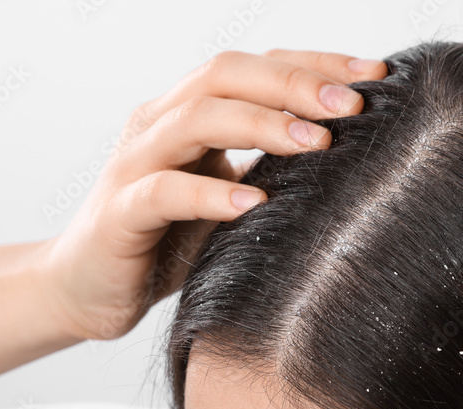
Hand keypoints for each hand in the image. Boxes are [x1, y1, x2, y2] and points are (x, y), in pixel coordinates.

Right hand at [38, 49, 386, 339]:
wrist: (87, 290)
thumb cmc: (168, 242)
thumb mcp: (230, 198)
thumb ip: (272, 170)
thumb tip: (357, 158)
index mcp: (189, 113)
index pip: (256, 68)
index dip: (314, 64)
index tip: (376, 76)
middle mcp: (159, 126)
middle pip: (226, 75)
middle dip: (294, 84)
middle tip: (353, 106)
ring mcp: (134, 165)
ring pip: (195, 120)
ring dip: (261, 125)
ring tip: (317, 143)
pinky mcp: (120, 215)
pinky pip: (163, 192)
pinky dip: (210, 194)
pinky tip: (253, 204)